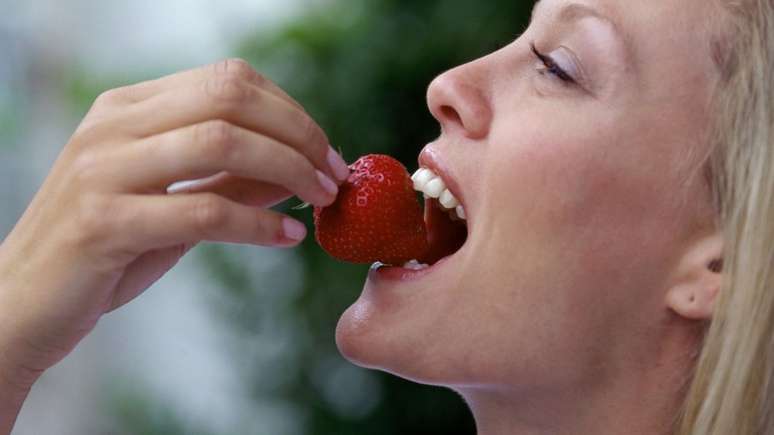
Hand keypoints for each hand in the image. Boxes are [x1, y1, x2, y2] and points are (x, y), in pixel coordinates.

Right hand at [0, 59, 348, 389]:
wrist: (21, 301)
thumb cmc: (106, 248)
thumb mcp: (174, 202)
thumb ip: (231, 178)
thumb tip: (298, 169)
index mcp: (129, 107)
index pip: (230, 79)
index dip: (291, 111)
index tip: (326, 151)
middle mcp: (114, 125)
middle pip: (232, 98)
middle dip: (299, 135)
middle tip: (333, 175)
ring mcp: (103, 169)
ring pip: (221, 141)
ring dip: (288, 171)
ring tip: (320, 201)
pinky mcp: (102, 222)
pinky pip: (202, 211)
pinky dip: (257, 225)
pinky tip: (287, 239)